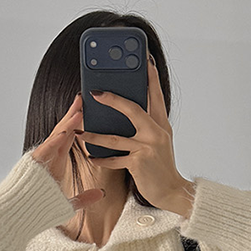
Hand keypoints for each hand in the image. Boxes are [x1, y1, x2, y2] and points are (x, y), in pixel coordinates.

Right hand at [31, 94, 105, 218]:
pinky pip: (48, 148)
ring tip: (80, 107)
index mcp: (55, 163)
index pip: (69, 138)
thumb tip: (101, 194)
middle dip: (74, 115)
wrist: (16, 216)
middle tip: (84, 99)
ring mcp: (41, 159)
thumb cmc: (38, 211)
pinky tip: (68, 129)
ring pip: (56, 136)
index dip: (79, 125)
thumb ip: (84, 198)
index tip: (88, 112)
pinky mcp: (35, 164)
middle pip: (63, 131)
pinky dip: (57, 138)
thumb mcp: (67, 205)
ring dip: (68, 122)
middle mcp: (48, 157)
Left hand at [72, 60, 195, 217]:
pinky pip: (114, 159)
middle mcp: (155, 132)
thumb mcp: (159, 141)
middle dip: (112, 99)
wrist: (171, 191)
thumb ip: (147, 125)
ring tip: (79, 132)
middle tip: (94, 92)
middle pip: (132, 109)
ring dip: (94, 135)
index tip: (144, 59)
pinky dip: (101, 159)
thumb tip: (128, 110)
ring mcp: (147, 147)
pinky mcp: (138, 163)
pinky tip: (91, 157)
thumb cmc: (161, 166)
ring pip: (115, 137)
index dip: (149, 76)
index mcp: (161, 124)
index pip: (155, 94)